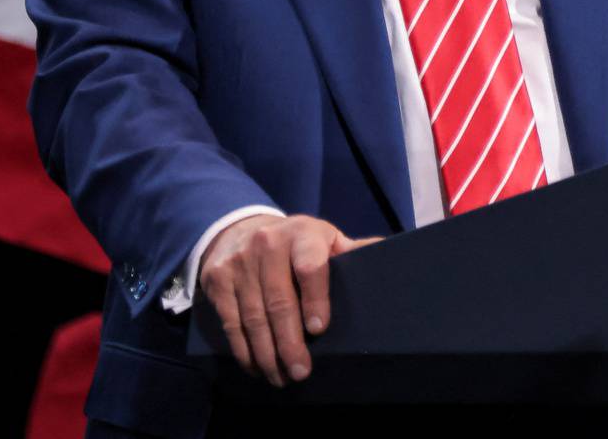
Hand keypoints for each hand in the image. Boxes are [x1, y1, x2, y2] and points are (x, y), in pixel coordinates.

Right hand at [199, 213, 377, 386]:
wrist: (240, 229)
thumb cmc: (297, 243)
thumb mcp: (325, 238)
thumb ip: (352, 252)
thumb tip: (390, 259)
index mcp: (303, 233)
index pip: (310, 266)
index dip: (315, 298)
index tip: (318, 329)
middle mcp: (267, 244)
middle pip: (278, 300)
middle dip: (290, 342)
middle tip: (301, 371)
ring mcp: (238, 263)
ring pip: (252, 317)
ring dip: (267, 353)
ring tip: (281, 377)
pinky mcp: (217, 280)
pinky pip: (230, 322)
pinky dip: (244, 350)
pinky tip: (257, 366)